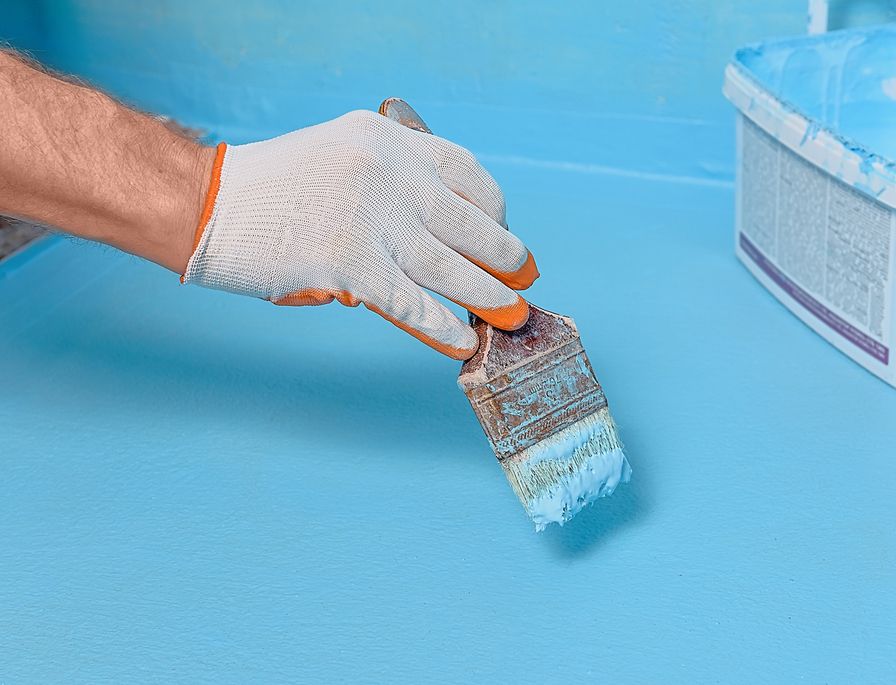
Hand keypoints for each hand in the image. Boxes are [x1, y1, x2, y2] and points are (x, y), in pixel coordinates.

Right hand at [182, 110, 537, 358]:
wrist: (203, 202)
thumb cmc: (269, 188)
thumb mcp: (339, 158)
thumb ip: (388, 189)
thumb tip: (432, 247)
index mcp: (387, 139)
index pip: (466, 172)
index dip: (494, 209)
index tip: (503, 231)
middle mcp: (388, 171)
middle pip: (470, 222)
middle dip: (505, 256)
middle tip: (524, 278)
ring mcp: (371, 217)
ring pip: (451, 266)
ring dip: (488, 295)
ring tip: (513, 315)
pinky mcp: (350, 263)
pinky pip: (413, 303)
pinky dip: (443, 326)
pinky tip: (463, 340)